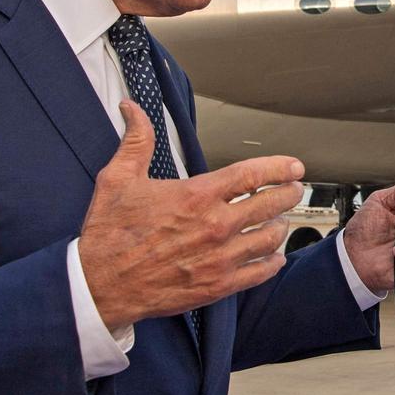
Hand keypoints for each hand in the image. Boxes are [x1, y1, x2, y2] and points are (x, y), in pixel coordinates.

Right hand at [79, 101, 304, 329]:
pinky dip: (271, 261)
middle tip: (294, 190)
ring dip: (280, 226)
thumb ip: (136, 140)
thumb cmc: (110, 234)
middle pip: (270, 204)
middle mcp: (215, 226)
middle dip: (288, 194)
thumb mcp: (118, 178)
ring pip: (269, 238)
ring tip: (280, 220)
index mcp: (197, 196)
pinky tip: (272, 256)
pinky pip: (260, 272)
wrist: (100, 286)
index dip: (279, 167)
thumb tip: (132, 109)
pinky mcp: (217, 286)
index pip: (252, 174)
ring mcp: (220, 258)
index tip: (294, 166)